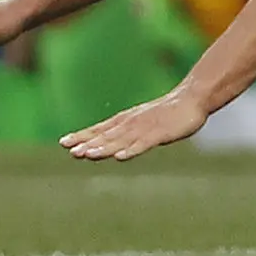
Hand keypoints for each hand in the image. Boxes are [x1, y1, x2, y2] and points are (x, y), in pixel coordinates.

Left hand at [62, 90, 209, 160]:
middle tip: (71, 152)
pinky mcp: (160, 134)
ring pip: (121, 140)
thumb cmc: (166, 111)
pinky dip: (131, 150)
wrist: (192, 98)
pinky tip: (120, 157)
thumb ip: (125, 130)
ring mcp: (145, 128)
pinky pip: (143, 144)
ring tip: (88, 155)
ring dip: (104, 148)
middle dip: (88, 144)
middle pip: (107, 136)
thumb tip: (109, 141)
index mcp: (126, 120)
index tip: (63, 143)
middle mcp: (131, 123)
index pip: (100, 129)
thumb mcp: (141, 119)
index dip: (82, 136)